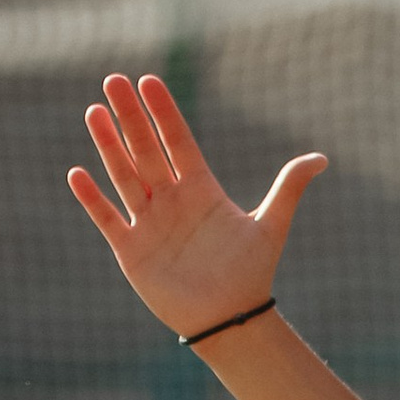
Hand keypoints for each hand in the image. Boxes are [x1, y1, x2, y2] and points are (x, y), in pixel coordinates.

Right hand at [68, 70, 326, 338]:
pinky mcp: (131, 250)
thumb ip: (289, 188)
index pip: (178, 141)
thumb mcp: (270, 225)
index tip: (149, 81)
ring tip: (94, 111)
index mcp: (201, 189)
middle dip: (130, 116)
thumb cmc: (250, 273)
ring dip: (109, 145)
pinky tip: (77, 173)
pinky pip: (107, 218)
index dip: (164, 112)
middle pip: (146, 149)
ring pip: (124, 175)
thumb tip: (323, 158)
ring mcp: (148, 222)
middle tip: (113, 80)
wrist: (230, 319)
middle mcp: (171, 200)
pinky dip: (92, 198)